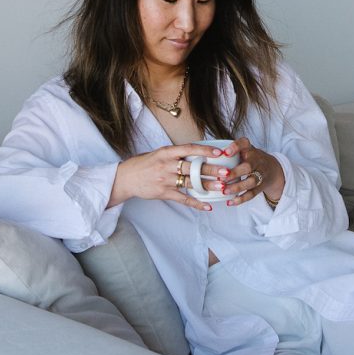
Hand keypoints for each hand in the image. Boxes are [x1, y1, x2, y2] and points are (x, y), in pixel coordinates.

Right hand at [108, 143, 229, 211]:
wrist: (127, 178)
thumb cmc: (145, 163)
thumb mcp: (159, 153)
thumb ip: (177, 153)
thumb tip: (198, 151)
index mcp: (167, 152)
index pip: (189, 149)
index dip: (205, 151)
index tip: (219, 153)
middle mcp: (167, 165)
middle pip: (193, 168)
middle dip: (211, 171)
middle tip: (226, 172)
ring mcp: (166, 180)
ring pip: (191, 183)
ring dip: (208, 186)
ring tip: (222, 188)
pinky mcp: (164, 193)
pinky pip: (183, 199)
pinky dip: (196, 203)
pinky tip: (207, 206)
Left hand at [203, 137, 284, 206]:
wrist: (272, 169)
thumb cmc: (249, 158)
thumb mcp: (243, 149)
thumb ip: (227, 151)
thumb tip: (200, 155)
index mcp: (249, 149)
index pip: (244, 143)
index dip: (235, 147)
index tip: (225, 153)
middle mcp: (257, 160)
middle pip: (248, 166)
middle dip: (235, 172)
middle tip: (221, 177)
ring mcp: (261, 174)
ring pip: (251, 181)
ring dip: (237, 187)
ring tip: (224, 191)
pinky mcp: (261, 186)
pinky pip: (252, 194)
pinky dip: (241, 199)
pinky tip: (230, 202)